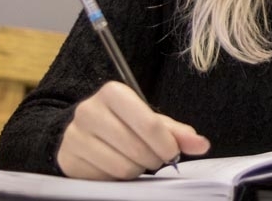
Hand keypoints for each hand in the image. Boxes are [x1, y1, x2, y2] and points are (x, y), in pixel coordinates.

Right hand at [57, 81, 210, 179]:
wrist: (80, 131)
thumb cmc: (122, 122)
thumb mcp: (149, 120)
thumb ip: (176, 132)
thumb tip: (202, 144)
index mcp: (113, 92)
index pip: (149, 124)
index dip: (166, 144)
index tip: (173, 153)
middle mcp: (90, 110)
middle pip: (136, 148)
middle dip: (153, 159)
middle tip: (155, 158)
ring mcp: (75, 135)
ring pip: (122, 166)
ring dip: (137, 170)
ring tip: (137, 161)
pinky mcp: (69, 159)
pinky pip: (105, 178)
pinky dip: (118, 177)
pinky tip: (117, 166)